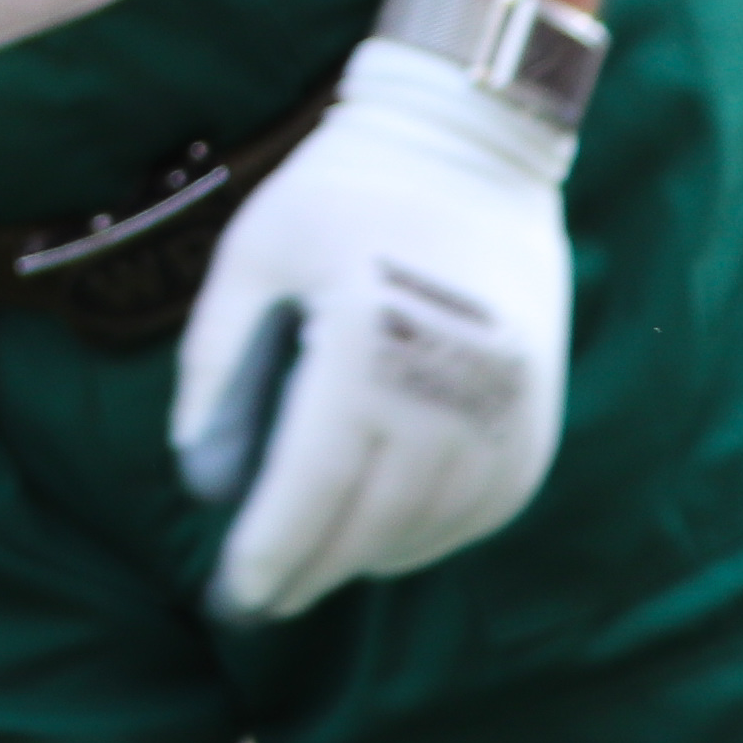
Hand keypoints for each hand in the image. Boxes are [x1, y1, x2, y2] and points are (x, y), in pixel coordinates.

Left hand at [171, 38, 574, 620]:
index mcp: (368, 337)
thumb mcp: (249, 261)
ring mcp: (508, 392)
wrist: (468, 139)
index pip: (314, 480)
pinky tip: (390, 537)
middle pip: (374, 516)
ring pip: (435, 519)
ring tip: (316, 569)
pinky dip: (438, 532)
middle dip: (311, 570)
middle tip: (261, 603)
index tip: (236, 595)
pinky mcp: (540, 398)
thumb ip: (216, 370)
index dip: (273, 550)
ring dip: (372, 557)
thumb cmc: (337, 196)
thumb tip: (202, 481)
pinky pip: (493, 499)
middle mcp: (450, 374)